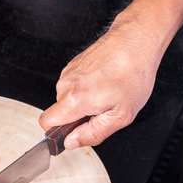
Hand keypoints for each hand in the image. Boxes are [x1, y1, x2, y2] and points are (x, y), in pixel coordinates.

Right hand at [39, 15, 169, 148]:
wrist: (136, 40)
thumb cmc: (133, 73)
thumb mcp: (121, 115)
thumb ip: (93, 134)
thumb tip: (72, 142)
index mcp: (74, 99)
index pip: (46, 123)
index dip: (58, 132)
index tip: (74, 131)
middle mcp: (66, 84)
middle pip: (59, 111)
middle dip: (78, 116)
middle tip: (104, 109)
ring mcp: (69, 71)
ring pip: (67, 98)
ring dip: (84, 101)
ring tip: (108, 92)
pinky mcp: (74, 63)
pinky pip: (74, 85)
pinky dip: (87, 87)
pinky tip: (105, 81)